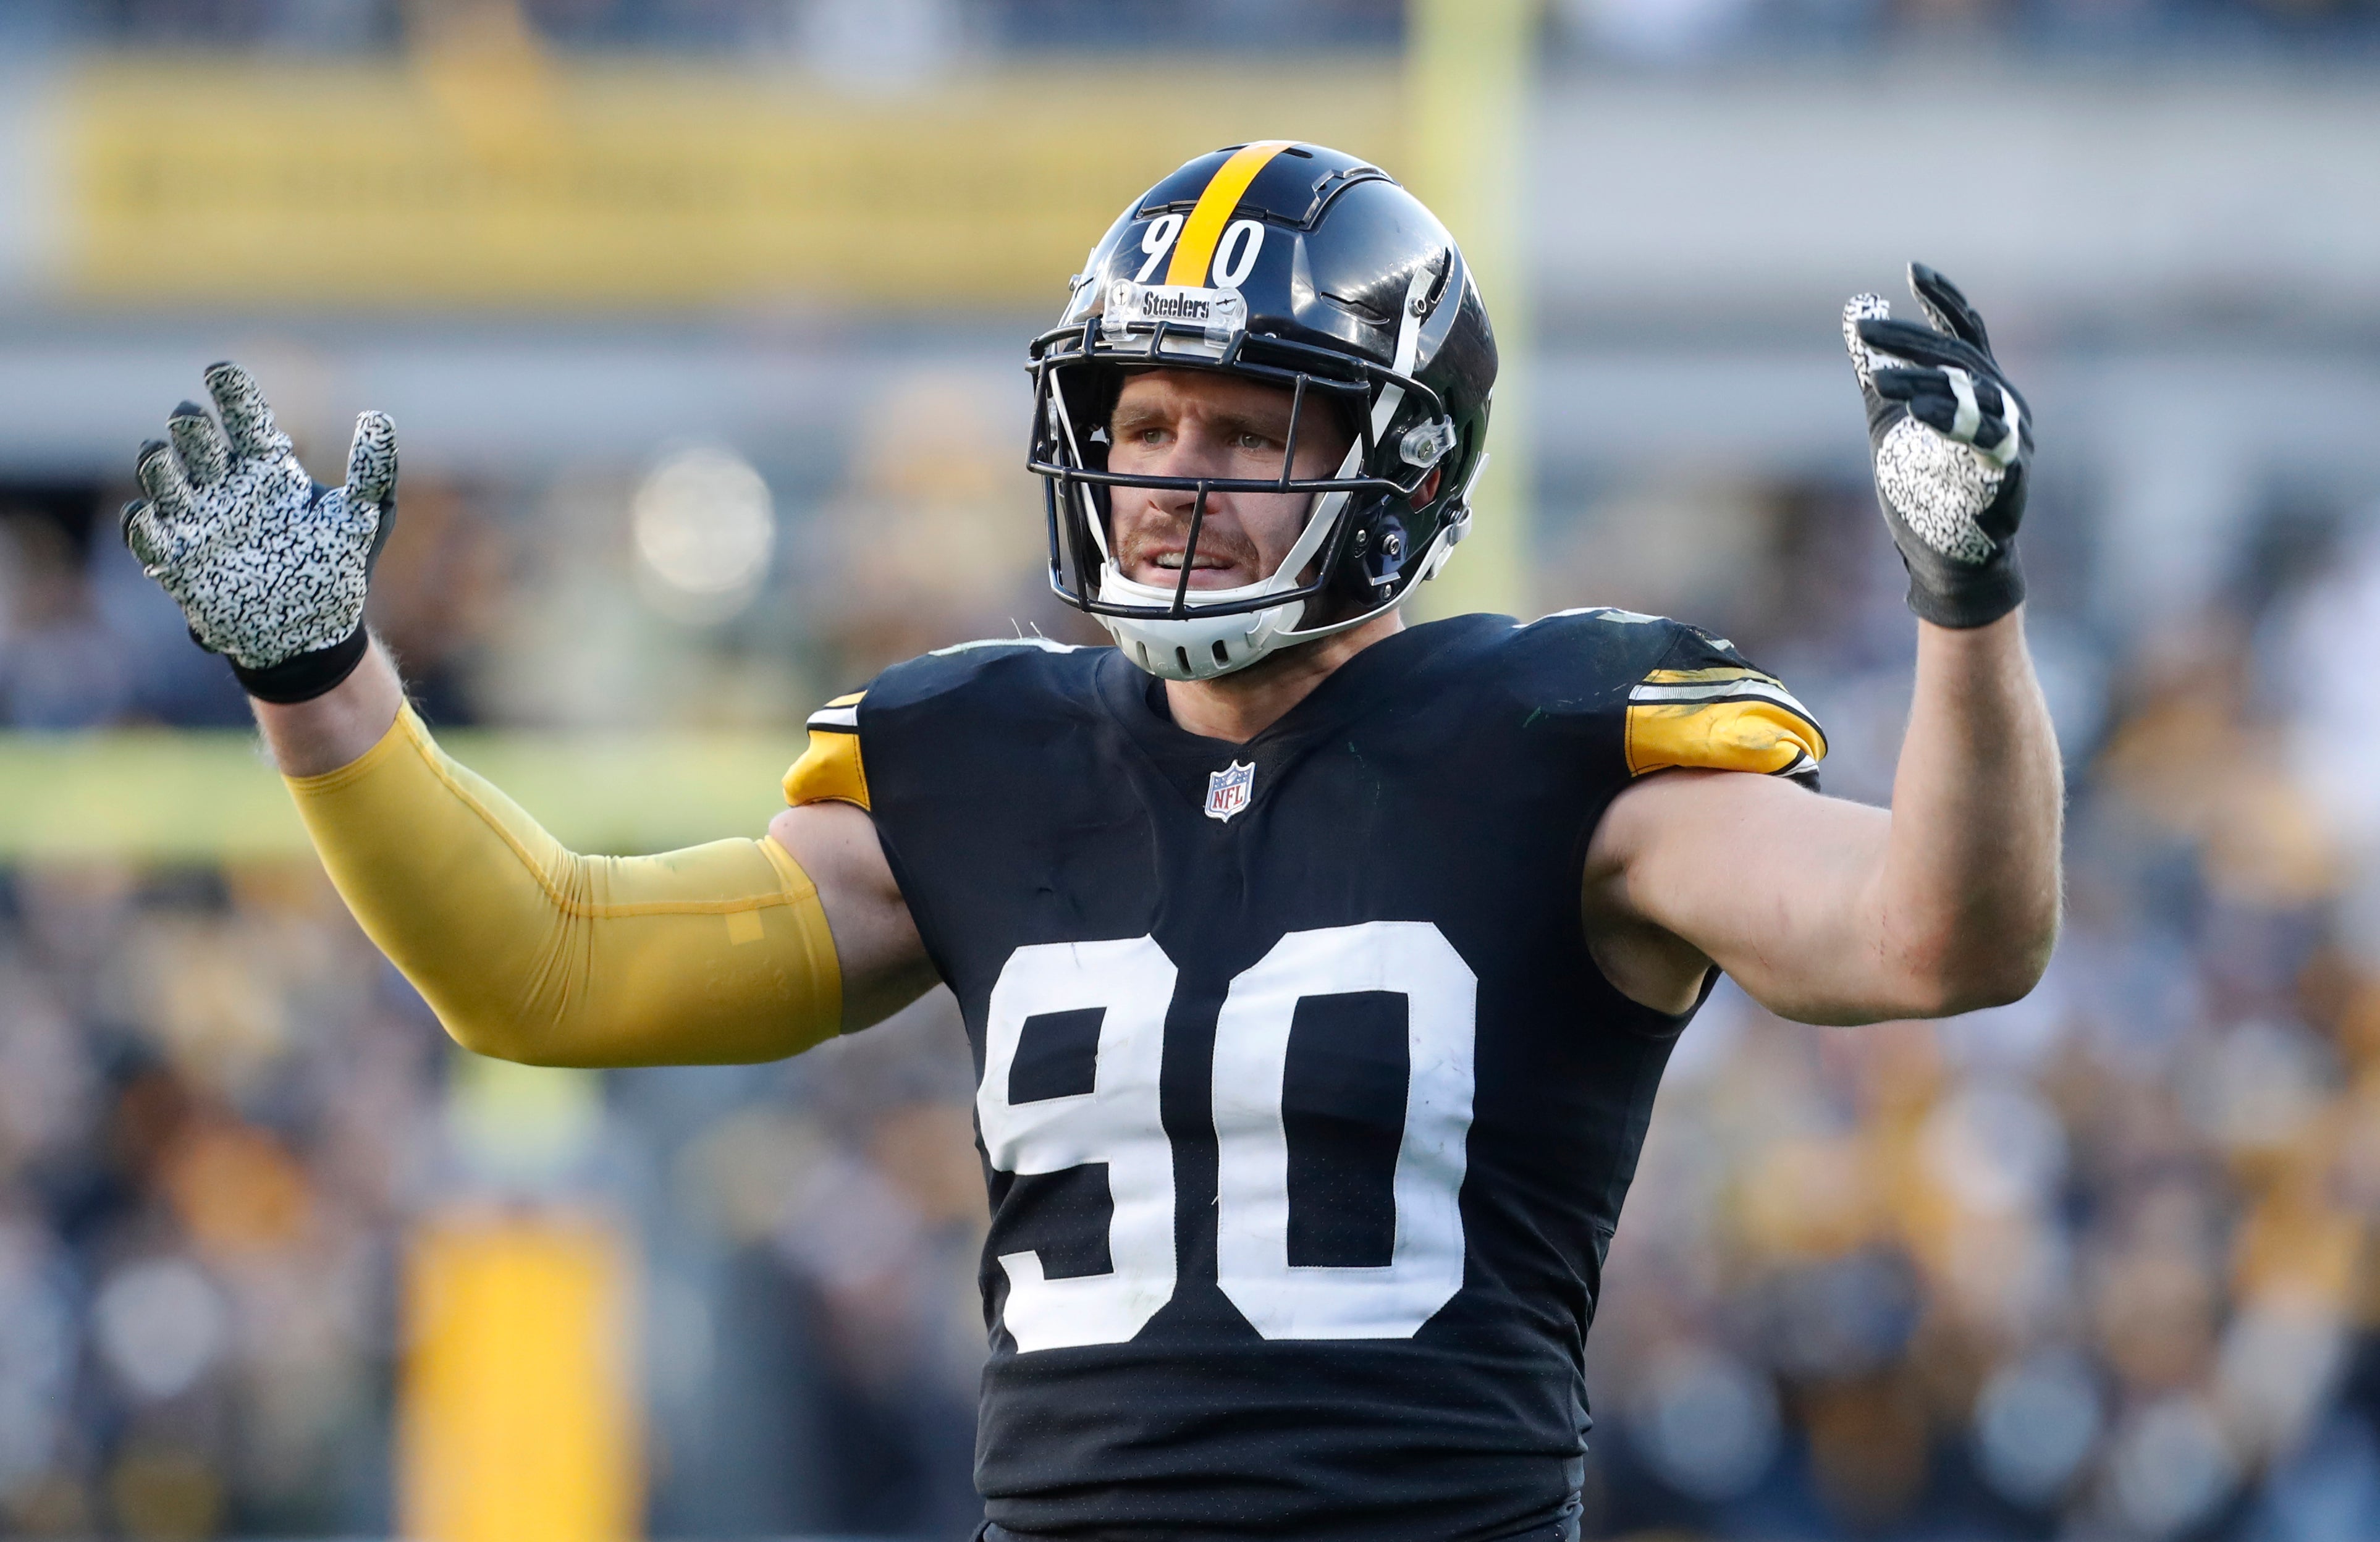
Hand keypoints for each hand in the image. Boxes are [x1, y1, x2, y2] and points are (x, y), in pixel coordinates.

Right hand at [122, 363, 396, 701]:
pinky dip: (140, 522)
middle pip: (195, 441)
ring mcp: (198, 521)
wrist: (313, 632)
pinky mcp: (178, 559)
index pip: (243, 417)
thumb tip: (380, 418)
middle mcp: (226, 487)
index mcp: (267, 469)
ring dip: (155, 463)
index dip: (230, 391)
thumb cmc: (338, 570)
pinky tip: (146, 514)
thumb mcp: (365, 518)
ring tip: (159, 454)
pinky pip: (145, 534)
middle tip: (192, 419)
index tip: (219, 369)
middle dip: (189, 427)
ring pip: (162, 478)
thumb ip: (374, 470)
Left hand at [1843, 264, 2030, 628]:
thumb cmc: (1926, 488)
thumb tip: (1857, 313)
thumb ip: (1879, 369)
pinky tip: (1918, 411)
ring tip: (1877, 378)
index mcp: (1982, 390)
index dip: (1944, 300)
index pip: (1966, 332)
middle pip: (1958, 358)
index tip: (1913, 271)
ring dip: (1922, 383)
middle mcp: (2004, 405)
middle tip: (1867, 329)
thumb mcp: (1891, 421)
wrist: (1952, 559)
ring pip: (1971, 395)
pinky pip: (1985, 440)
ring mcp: (2011, 438)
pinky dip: (1952, 422)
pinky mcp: (2007, 474)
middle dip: (1911, 341)